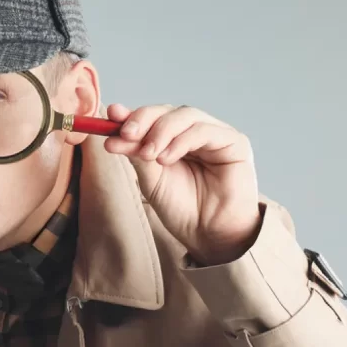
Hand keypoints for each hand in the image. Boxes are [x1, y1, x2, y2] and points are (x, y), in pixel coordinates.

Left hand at [102, 104, 261, 265]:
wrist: (209, 235)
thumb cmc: (183, 209)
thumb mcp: (151, 179)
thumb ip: (136, 154)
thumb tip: (112, 133)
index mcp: (175, 139)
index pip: (153, 118)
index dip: (132, 114)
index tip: (112, 115)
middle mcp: (196, 133)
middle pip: (168, 111)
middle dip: (144, 119)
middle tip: (126, 133)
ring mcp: (216, 135)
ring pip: (185, 115)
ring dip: (161, 131)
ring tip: (148, 154)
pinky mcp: (235, 143)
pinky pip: (205, 130)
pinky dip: (181, 140)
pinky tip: (167, 159)